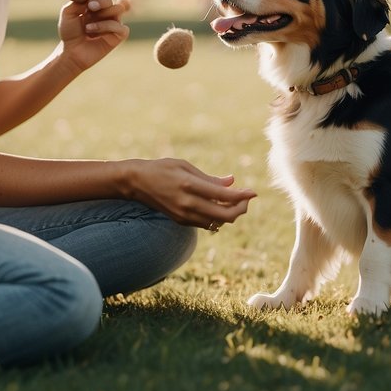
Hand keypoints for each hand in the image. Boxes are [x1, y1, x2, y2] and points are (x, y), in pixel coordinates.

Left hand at [59, 0, 130, 71]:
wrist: (70, 51)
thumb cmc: (69, 33)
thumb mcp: (68, 13)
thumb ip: (77, 2)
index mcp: (97, 8)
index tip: (89, 5)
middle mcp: (107, 15)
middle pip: (115, 1)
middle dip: (104, 2)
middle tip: (91, 8)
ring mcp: (113, 26)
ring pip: (119, 11)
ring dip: (103, 16)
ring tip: (88, 28)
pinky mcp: (117, 37)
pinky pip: (122, 28)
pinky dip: (109, 27)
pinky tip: (94, 33)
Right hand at [125, 158, 255, 231]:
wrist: (136, 183)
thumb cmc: (162, 168)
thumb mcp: (186, 166)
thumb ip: (210, 178)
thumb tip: (232, 182)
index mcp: (190, 185)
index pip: (224, 196)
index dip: (242, 196)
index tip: (254, 192)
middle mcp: (188, 203)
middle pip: (225, 216)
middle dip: (240, 208)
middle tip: (246, 198)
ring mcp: (184, 215)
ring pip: (217, 223)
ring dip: (230, 213)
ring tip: (233, 199)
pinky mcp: (181, 221)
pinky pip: (206, 223)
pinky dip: (217, 216)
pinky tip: (219, 205)